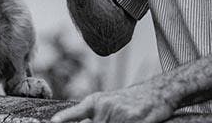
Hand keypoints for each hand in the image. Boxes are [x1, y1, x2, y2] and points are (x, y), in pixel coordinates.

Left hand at [51, 83, 176, 122]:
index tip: (54, 122)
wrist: (158, 91)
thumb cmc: (131, 100)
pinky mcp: (135, 121)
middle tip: (112, 120)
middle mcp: (105, 107)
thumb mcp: (108, 102)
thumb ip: (93, 115)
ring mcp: (120, 114)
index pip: (77, 113)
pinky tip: (134, 121)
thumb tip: (76, 122)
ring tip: (126, 119)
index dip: (66, 118)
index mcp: (96, 102)